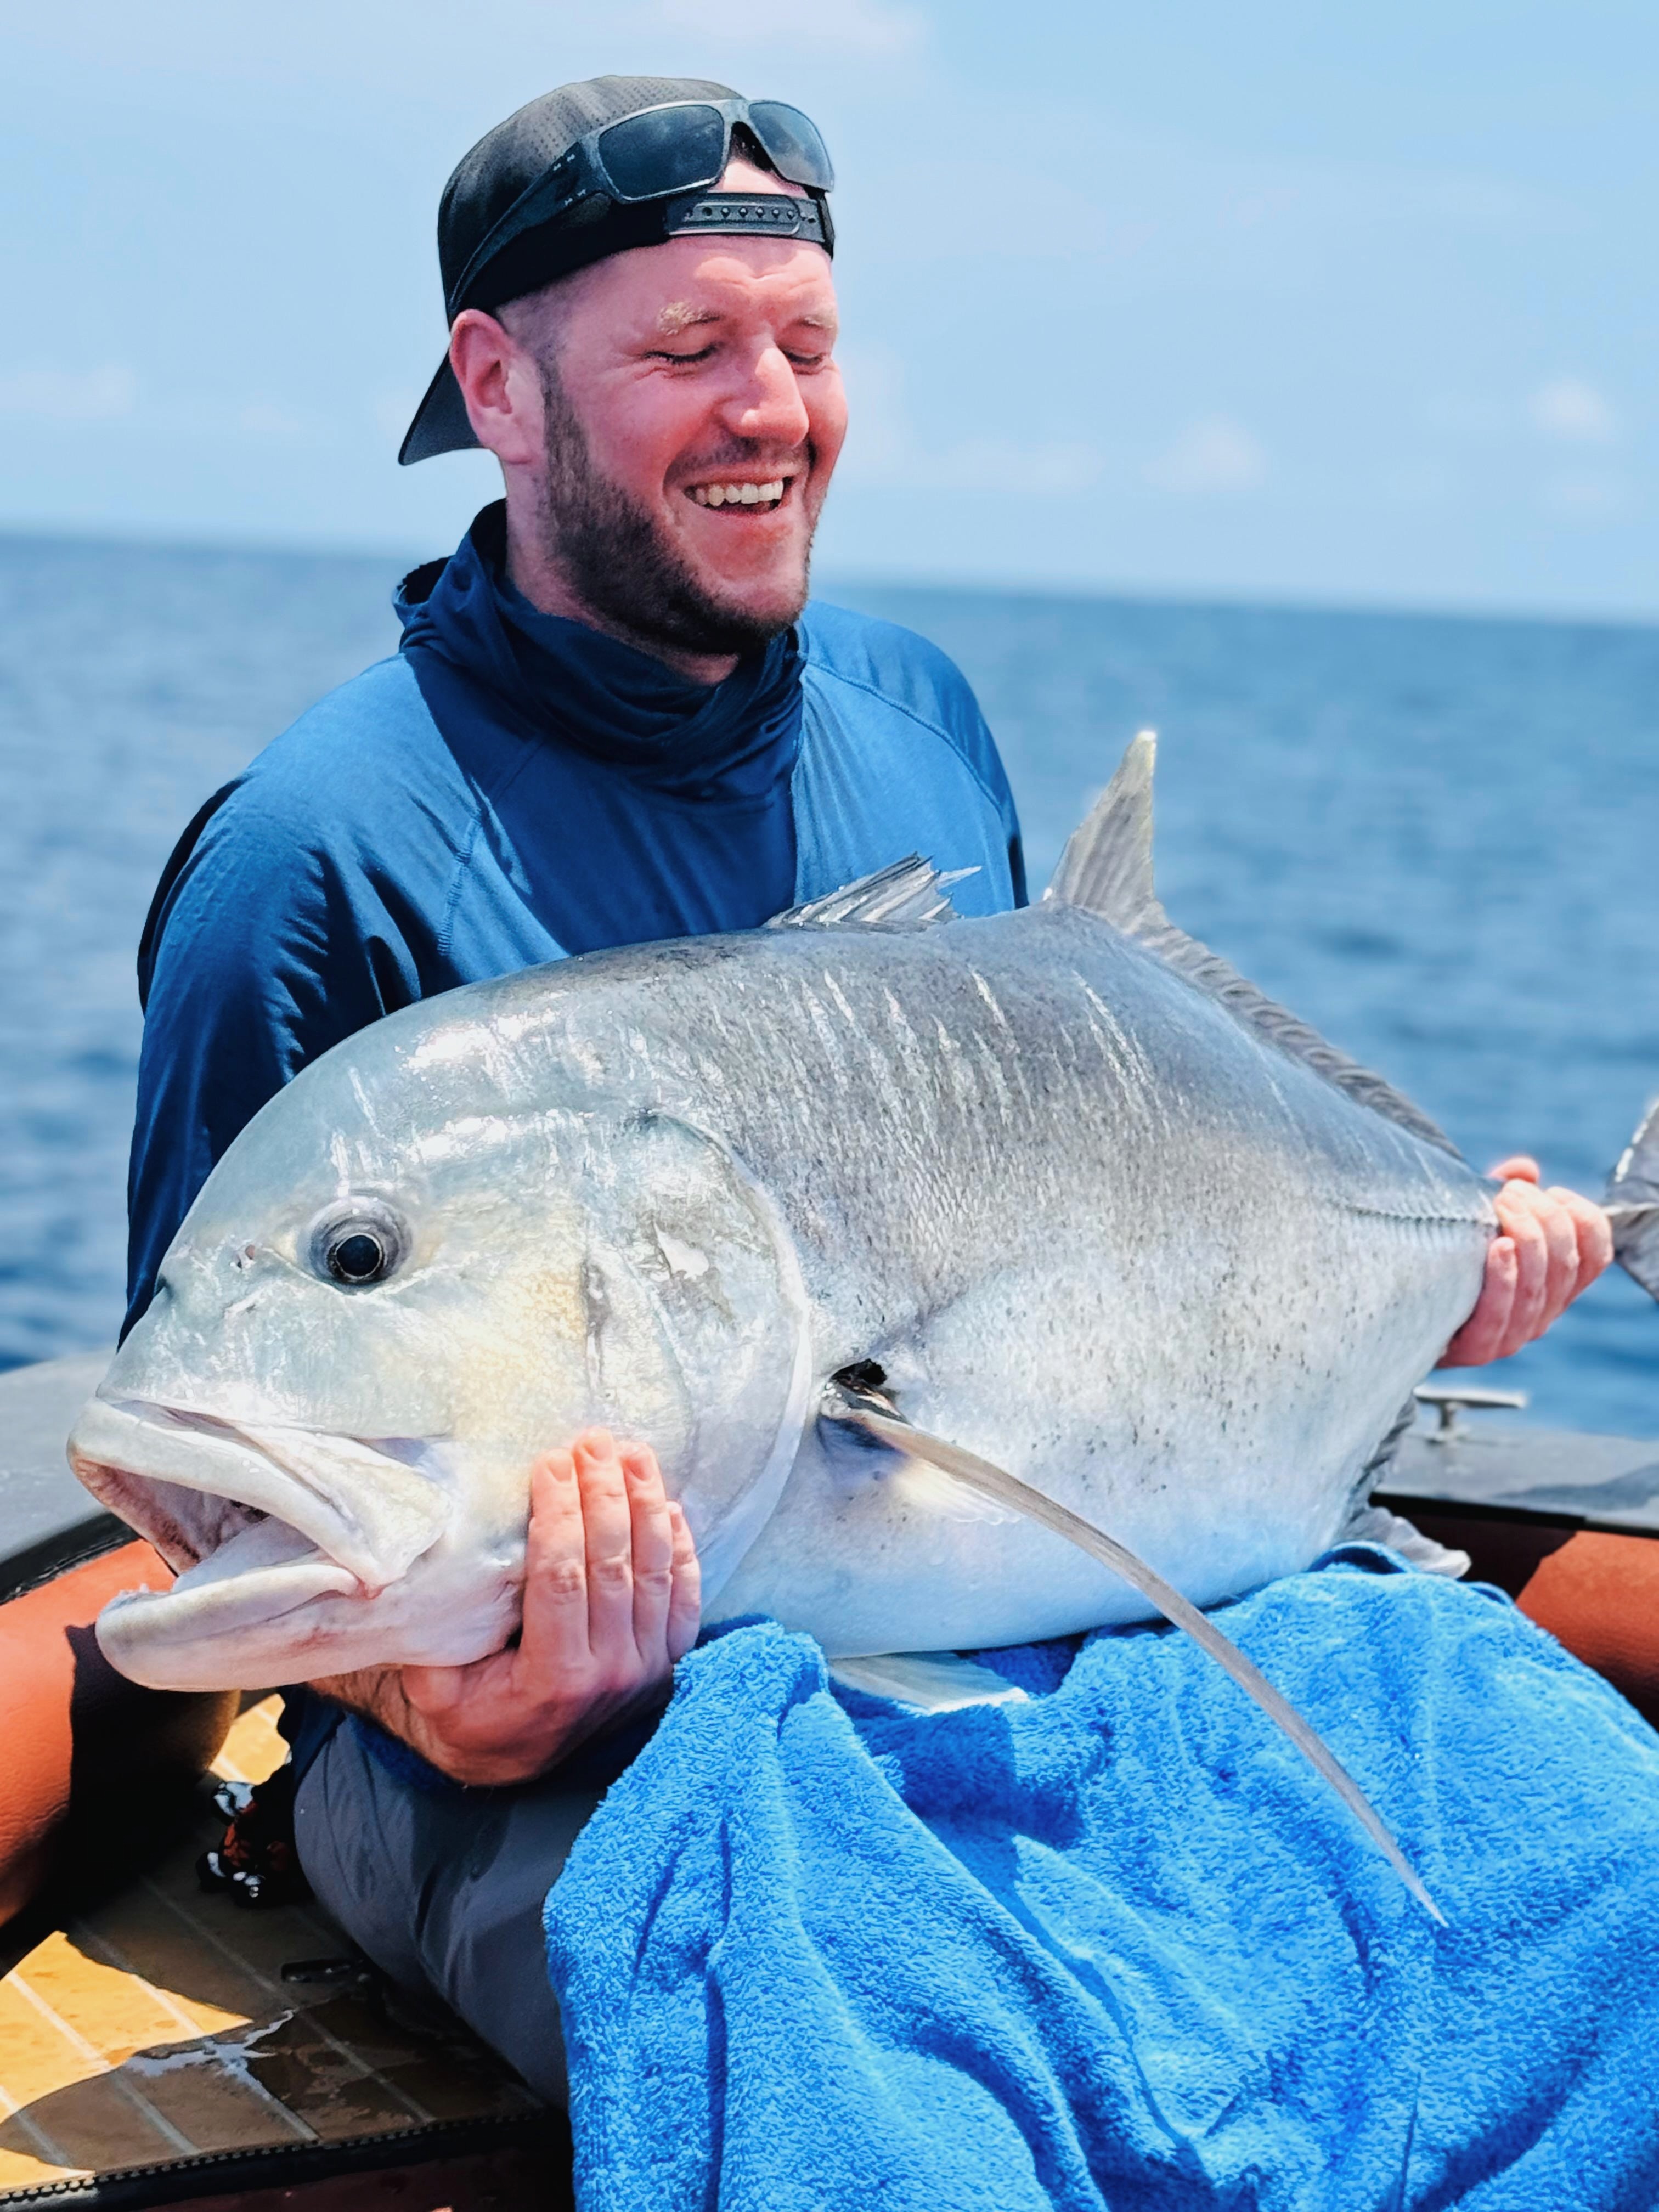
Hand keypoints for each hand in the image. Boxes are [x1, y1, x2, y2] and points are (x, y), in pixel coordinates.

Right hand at [311, 1430, 700, 1786]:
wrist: (518, 1757)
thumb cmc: (472, 1711)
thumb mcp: (436, 1689)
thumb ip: (433, 1640)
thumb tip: (418, 1572)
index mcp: (553, 1679)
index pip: (561, 1577)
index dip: (559, 1513)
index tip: (549, 1461)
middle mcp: (610, 1675)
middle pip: (612, 1563)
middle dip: (602, 1494)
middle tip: (590, 1442)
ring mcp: (647, 1668)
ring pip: (654, 1571)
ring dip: (646, 1504)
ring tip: (632, 1453)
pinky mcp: (669, 1661)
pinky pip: (685, 1595)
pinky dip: (681, 1546)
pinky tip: (669, 1503)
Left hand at [1439, 1156, 1612, 1367]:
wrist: (1399, 1314)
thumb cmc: (1445, 1261)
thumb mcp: (1478, 1224)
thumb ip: (1506, 1197)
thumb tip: (1526, 1169)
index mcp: (1552, 1286)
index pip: (1594, 1257)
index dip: (1585, 1220)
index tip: (1554, 1191)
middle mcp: (1541, 1313)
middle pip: (1565, 1265)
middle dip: (1545, 1217)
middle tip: (1511, 1191)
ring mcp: (1511, 1335)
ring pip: (1537, 1287)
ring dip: (1526, 1238)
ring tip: (1503, 1204)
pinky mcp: (1476, 1350)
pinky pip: (1499, 1315)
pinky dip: (1504, 1277)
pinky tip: (1498, 1247)